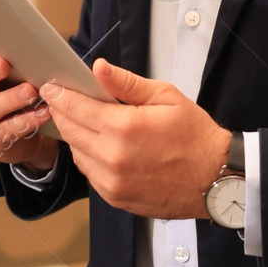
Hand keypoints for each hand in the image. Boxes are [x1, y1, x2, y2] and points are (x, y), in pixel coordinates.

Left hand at [41, 57, 230, 219]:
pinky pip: (90, 173)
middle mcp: (113, 158)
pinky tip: (101, 145)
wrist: (216, 179)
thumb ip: (127, 83)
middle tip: (60, 100)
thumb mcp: (166, 97)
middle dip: (62, 113)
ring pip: (77, 154)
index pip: (75, 108)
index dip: (59, 95)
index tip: (51, 87)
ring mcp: (112, 183)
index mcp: (124, 129)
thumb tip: (98, 68)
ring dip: (75, 136)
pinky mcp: (116, 198)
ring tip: (84, 121)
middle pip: (70, 131)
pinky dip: (89, 157)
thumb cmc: (195, 136)